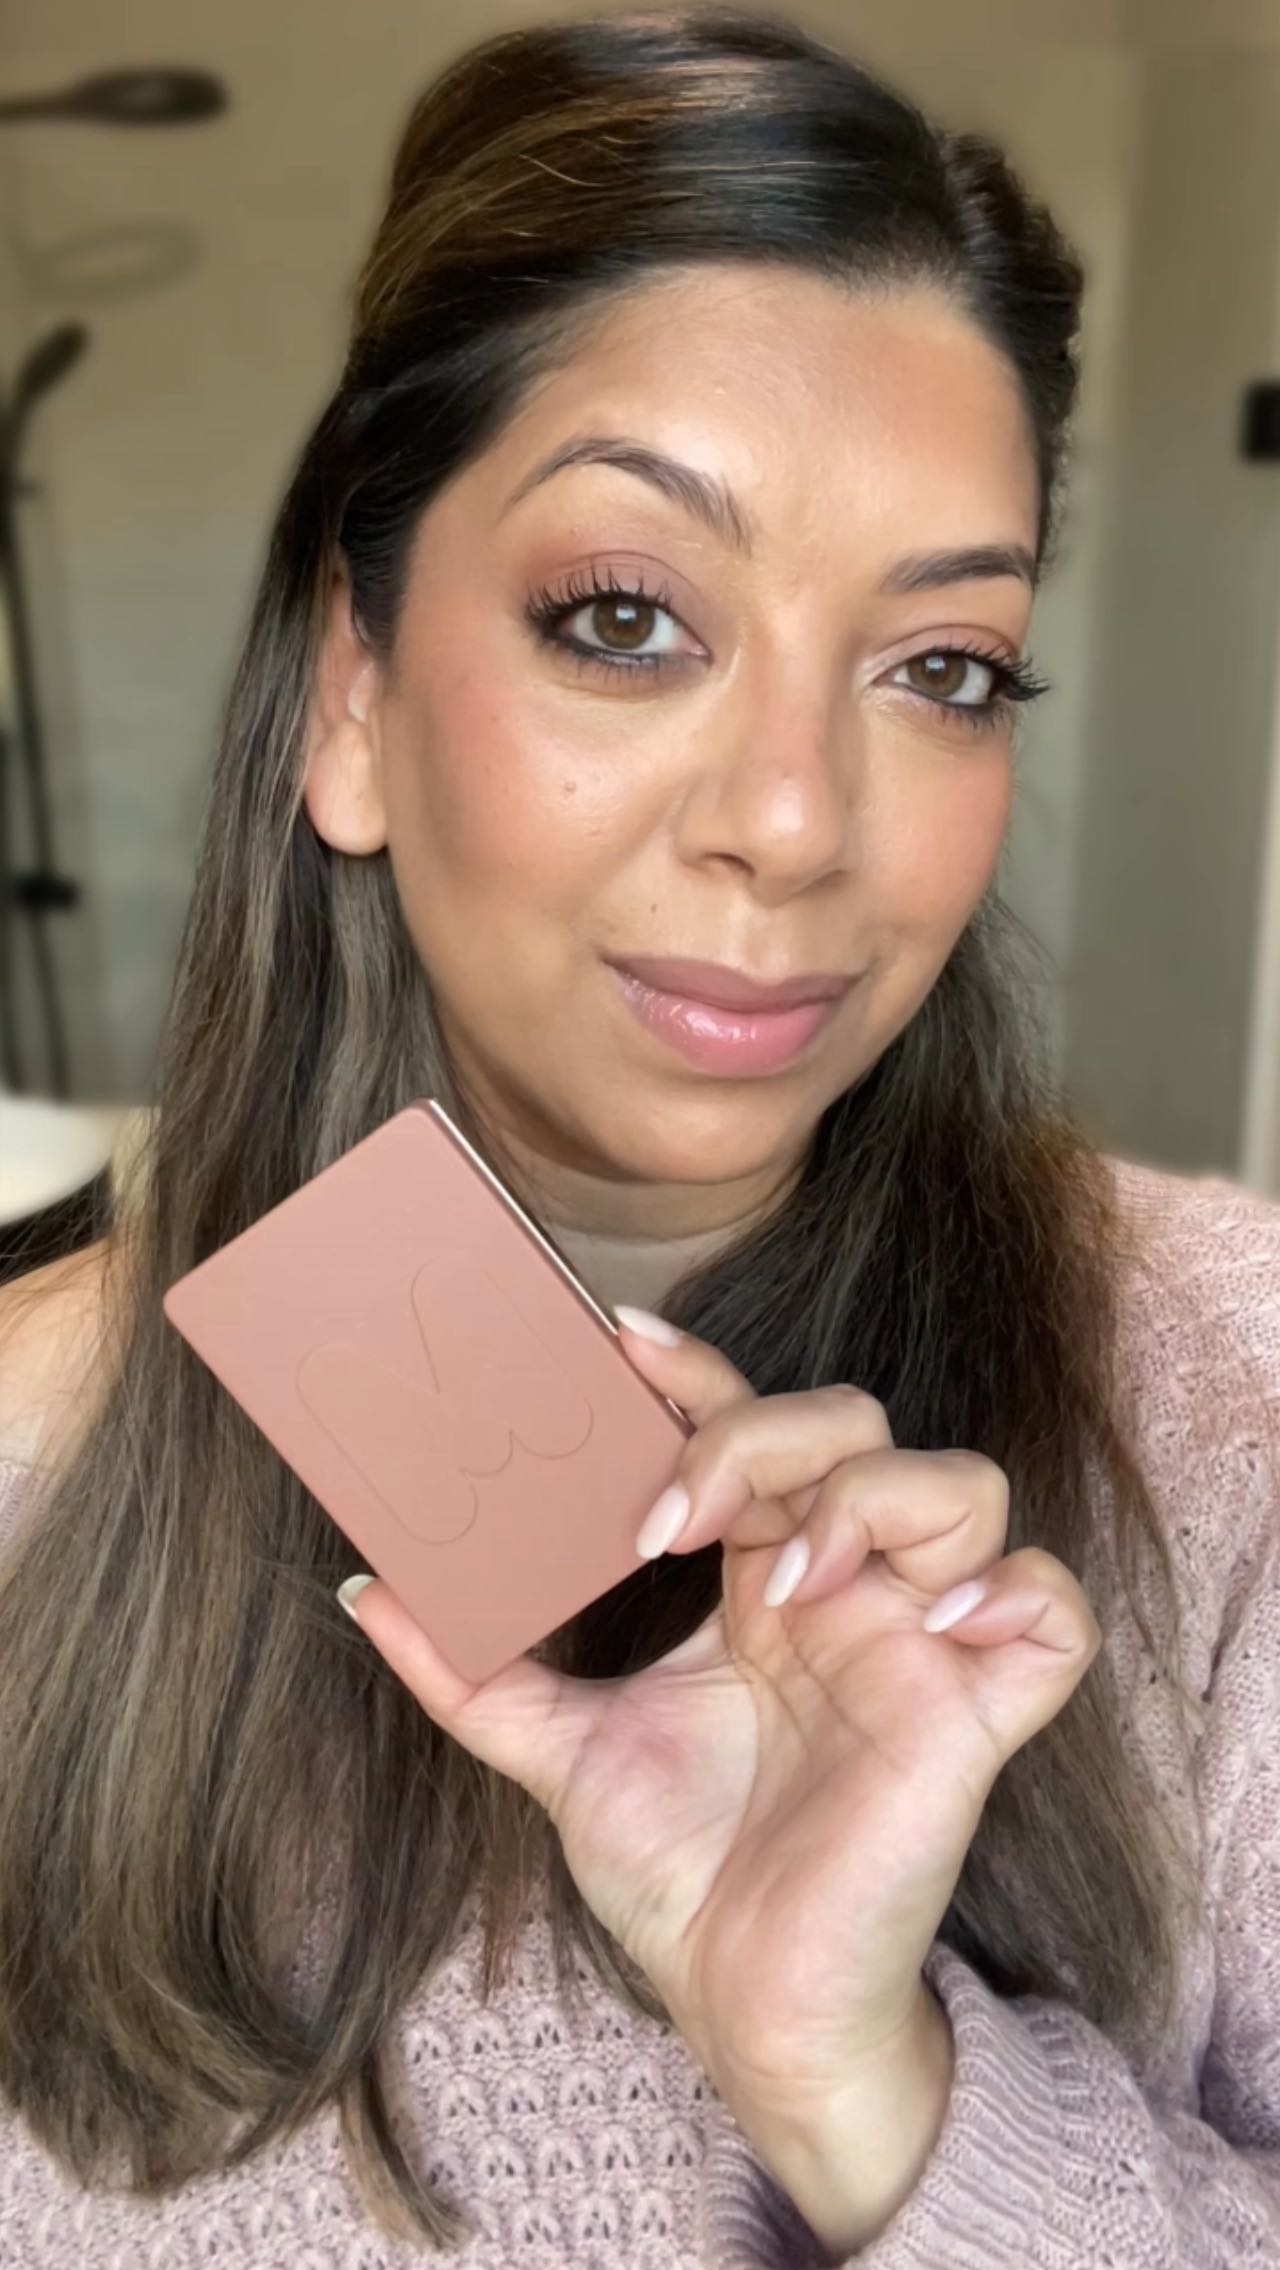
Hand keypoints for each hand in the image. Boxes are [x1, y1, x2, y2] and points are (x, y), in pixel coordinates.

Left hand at [338, 1312, 1100, 2123]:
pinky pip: (1052, 1615)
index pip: (748, 1427)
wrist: (745, 2005)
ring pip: (965, 1485)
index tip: (616, 1344)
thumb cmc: (679, 1871)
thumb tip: (366, 1590)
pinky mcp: (976, 1719)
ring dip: (874, 1501)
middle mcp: (841, 1589)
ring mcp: (916, 1645)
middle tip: (675, 1514)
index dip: (699, 1374)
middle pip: (853, 1427)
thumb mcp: (558, 1752)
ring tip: (787, 1581)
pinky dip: (1009, 1592)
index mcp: (755, 1578)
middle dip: (765, 1437)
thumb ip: (470, 1673)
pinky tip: (927, 1630)